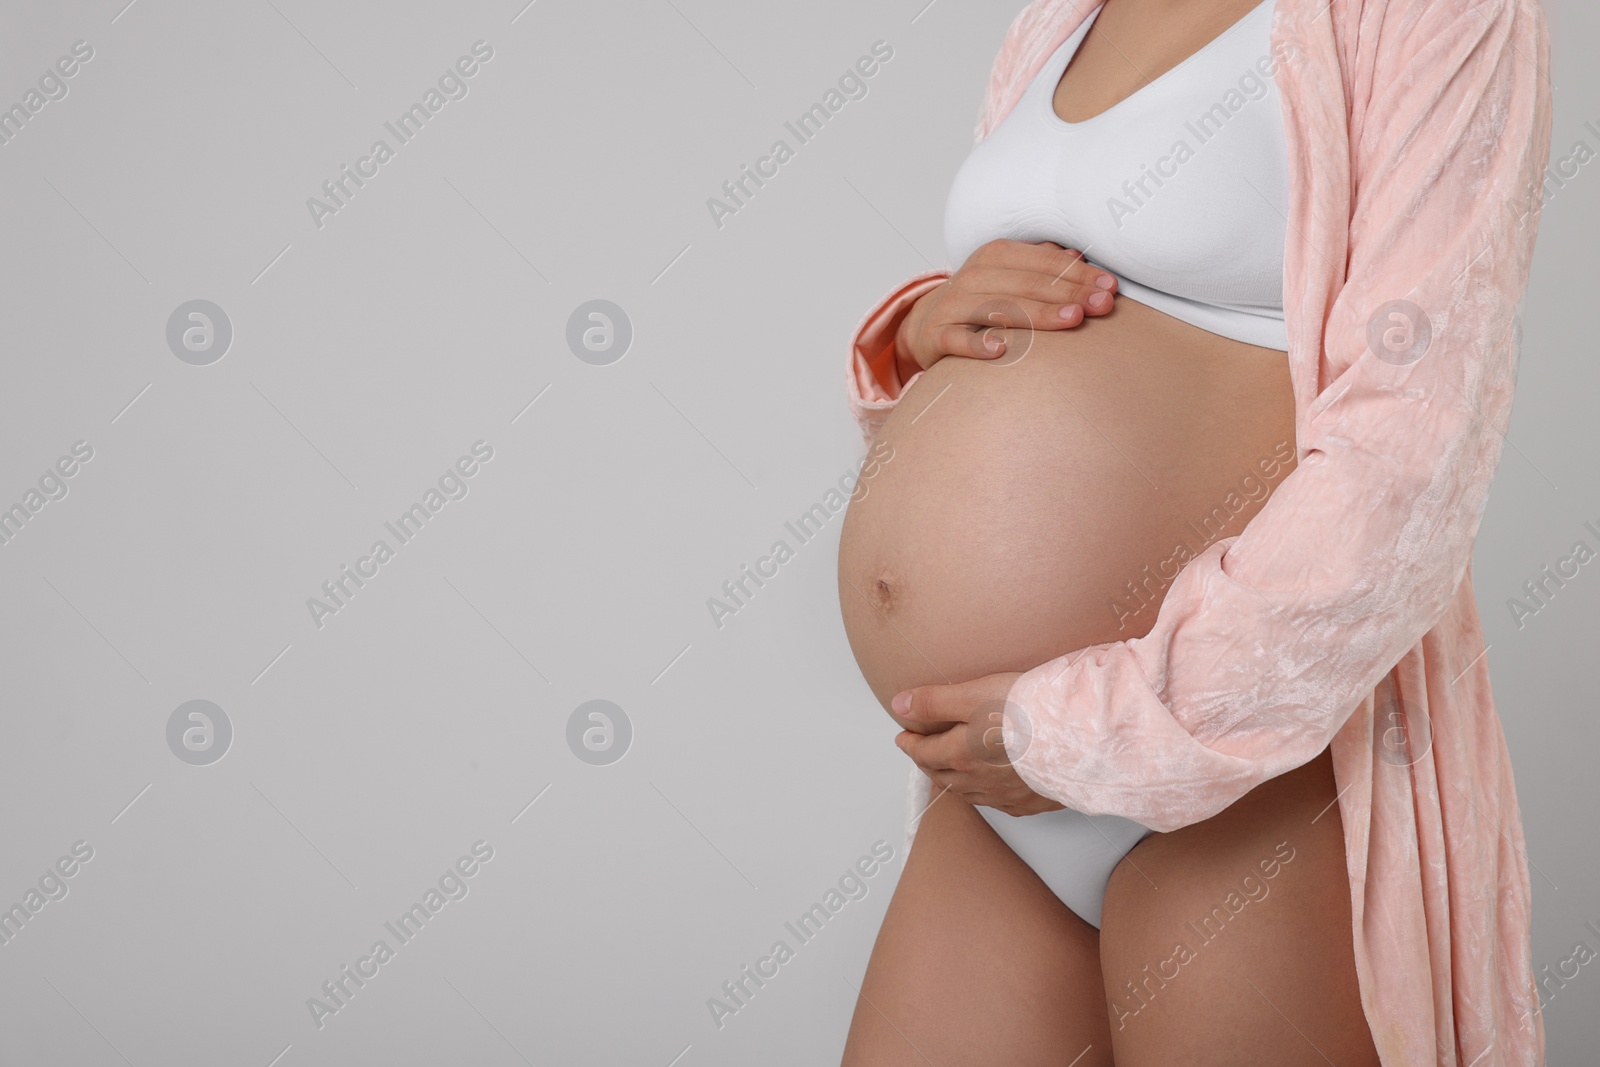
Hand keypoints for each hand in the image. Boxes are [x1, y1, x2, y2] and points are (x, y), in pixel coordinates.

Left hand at [890, 671, 1064, 816]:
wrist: (1082, 737)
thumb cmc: (1033, 711)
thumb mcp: (976, 694)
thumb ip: (935, 701)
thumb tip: (900, 705)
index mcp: (962, 754)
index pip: (923, 752)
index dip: (909, 743)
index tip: (903, 737)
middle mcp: (980, 780)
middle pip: (942, 775)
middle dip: (926, 763)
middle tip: (921, 752)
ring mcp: (1006, 795)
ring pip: (968, 793)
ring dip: (952, 780)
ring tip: (948, 768)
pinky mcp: (1031, 802)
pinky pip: (998, 803)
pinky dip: (983, 794)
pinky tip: (988, 788)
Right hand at [893, 239, 1119, 382]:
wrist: (927, 324)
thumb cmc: (982, 300)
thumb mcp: (1010, 276)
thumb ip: (1043, 266)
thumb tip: (1080, 258)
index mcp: (996, 256)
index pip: (1045, 262)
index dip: (1079, 274)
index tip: (1110, 288)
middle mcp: (974, 276)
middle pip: (1028, 284)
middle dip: (1069, 294)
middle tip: (1102, 306)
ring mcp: (953, 305)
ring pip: (999, 308)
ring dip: (1037, 314)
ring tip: (1071, 320)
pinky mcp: (937, 335)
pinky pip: (958, 340)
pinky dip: (977, 345)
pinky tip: (1000, 350)